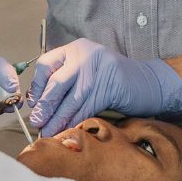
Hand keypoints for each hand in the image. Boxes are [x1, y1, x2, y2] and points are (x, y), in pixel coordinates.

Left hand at [27, 38, 181, 136]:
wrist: (148, 82)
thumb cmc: (113, 80)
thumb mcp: (86, 71)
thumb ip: (66, 80)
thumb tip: (39, 104)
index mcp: (75, 48)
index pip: (46, 64)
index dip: (37, 86)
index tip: (33, 103)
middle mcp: (85, 55)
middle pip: (57, 83)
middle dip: (45, 106)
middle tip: (37, 122)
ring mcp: (99, 69)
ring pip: (71, 99)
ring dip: (58, 119)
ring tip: (49, 132)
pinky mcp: (111, 86)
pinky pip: (87, 108)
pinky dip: (75, 122)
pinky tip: (68, 130)